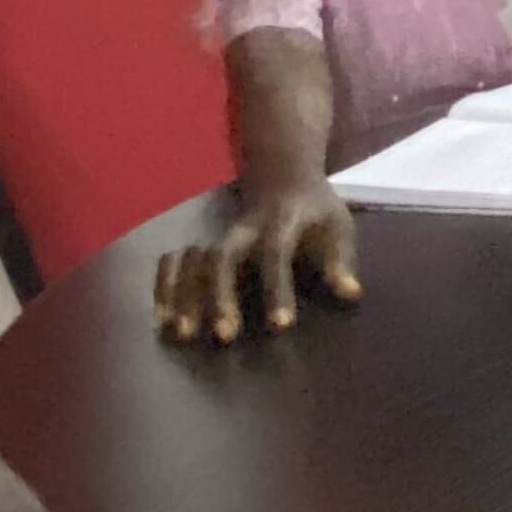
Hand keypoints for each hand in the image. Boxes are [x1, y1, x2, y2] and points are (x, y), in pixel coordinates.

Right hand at [153, 187, 360, 345]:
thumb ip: (340, 260)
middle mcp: (243, 228)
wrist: (284, 176)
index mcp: (281, 223)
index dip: (277, 288)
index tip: (281, 325)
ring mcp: (218, 234)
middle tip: (225, 335)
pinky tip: (160, 319)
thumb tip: (351, 293)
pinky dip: (164, 286)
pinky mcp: (202, 242)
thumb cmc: (316, 212)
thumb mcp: (338, 225)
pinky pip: (174, 260)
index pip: (276, 254)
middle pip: (223, 256)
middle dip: (221, 295)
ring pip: (193, 260)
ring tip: (182, 333)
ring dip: (185, 295)